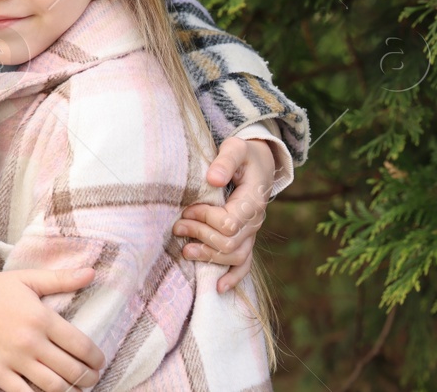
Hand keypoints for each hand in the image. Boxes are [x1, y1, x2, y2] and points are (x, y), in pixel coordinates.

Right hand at [0, 267, 103, 390]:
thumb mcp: (27, 278)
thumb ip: (61, 279)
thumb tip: (91, 272)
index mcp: (42, 318)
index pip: (81, 346)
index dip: (96, 358)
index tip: (99, 362)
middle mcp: (31, 342)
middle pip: (71, 370)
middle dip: (88, 378)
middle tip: (91, 378)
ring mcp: (14, 360)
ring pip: (53, 387)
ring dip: (70, 391)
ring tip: (74, 389)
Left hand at [174, 136, 274, 291]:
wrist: (259, 163)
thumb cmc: (243, 154)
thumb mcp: (236, 148)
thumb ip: (225, 161)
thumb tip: (212, 179)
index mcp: (252, 201)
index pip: (229, 223)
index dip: (205, 219)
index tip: (187, 209)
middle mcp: (255, 221)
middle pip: (229, 242)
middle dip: (200, 235)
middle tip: (177, 226)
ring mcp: (252, 233)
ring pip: (235, 256)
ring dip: (208, 256)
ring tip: (185, 250)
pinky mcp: (247, 238)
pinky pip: (245, 263)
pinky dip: (233, 277)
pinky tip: (218, 287)